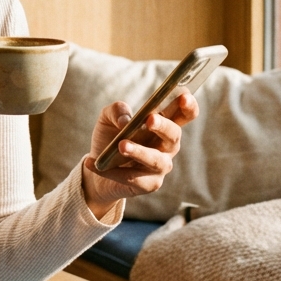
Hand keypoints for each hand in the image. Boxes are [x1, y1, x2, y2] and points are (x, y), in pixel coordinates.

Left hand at [80, 91, 199, 219]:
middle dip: (163, 126)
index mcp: (163, 124)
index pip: (184, 114)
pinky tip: (93, 163)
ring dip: (139, 152)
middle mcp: (167, 145)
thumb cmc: (110, 137)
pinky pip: (134, 178)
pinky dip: (113, 172)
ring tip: (121, 145)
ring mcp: (160, 166)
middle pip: (174, 135)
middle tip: (150, 119)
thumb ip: (116, 111)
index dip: (187, 105)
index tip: (183, 96)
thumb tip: (125, 121)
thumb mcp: (107, 118)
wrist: (97, 167)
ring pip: (156, 160)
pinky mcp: (149, 184)